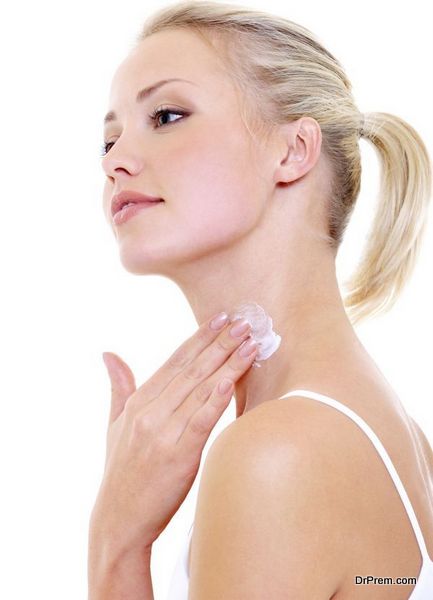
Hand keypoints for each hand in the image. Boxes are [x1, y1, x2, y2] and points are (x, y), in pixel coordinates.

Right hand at [89, 312, 257, 554]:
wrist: (119, 520)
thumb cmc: (121, 472)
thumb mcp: (113, 425)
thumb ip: (118, 387)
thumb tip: (108, 353)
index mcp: (138, 403)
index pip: (174, 362)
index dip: (198, 338)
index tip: (219, 319)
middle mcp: (150, 412)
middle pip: (192, 370)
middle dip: (220, 343)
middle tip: (243, 321)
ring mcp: (164, 433)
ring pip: (201, 390)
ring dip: (228, 364)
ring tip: (250, 343)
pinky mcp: (179, 455)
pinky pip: (202, 421)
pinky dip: (217, 399)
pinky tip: (232, 381)